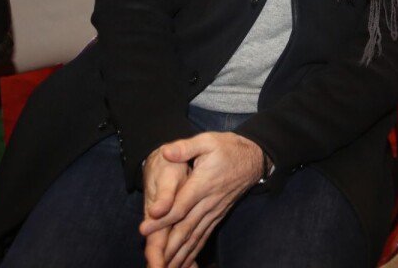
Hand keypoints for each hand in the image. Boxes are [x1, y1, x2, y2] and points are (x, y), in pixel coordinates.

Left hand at [140, 132, 263, 267]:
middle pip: (185, 228)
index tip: (144, 228)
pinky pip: (204, 236)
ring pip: (194, 237)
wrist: (253, 158)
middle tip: (152, 260)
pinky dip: (193, 252)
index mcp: (202, 184)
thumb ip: (185, 148)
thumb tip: (166, 152)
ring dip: (179, 254)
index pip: (179, 206)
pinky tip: (184, 263)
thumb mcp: (207, 141)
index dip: (161, 219)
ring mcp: (214, 211)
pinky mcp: (217, 215)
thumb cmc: (227, 148)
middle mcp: (208, 202)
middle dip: (166, 246)